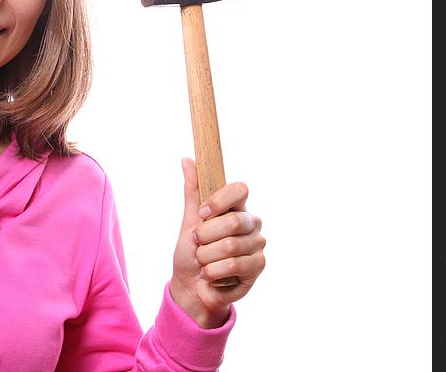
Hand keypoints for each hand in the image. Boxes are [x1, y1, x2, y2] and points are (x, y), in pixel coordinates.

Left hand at [169, 157, 265, 328]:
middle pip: (232, 221)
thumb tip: (187, 159)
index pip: (240, 190)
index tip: (202, 213)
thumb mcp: (189, 220)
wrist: (191, 286)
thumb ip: (193, 191)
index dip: (219, 201)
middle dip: (205, 236)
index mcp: (236, 207)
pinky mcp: (258, 266)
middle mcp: (251, 223)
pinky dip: (213, 272)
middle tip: (198, 244)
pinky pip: (233, 265)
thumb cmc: (191, 252)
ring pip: (229, 245)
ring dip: (206, 257)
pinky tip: (210, 275)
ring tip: (204, 262)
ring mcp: (257, 245)